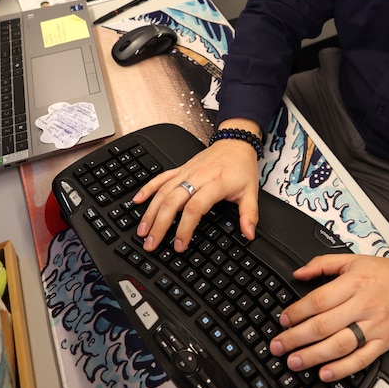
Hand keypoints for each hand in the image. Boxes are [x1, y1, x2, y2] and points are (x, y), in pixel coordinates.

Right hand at [133, 127, 259, 252]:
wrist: (235, 142)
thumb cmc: (241, 166)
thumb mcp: (251, 191)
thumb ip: (249, 215)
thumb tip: (249, 234)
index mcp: (214, 184)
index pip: (194, 208)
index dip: (185, 228)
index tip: (180, 245)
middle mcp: (196, 177)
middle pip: (172, 202)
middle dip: (159, 224)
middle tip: (151, 243)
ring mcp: (185, 172)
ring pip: (162, 192)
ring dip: (150, 212)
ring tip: (142, 230)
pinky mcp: (180, 168)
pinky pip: (160, 178)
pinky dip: (147, 189)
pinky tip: (137, 201)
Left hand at [270, 254, 388, 381]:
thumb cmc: (383, 273)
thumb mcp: (352, 260)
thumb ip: (322, 264)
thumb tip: (298, 274)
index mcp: (353, 283)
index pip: (319, 300)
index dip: (298, 312)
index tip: (283, 320)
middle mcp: (363, 306)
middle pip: (324, 325)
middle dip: (297, 338)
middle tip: (278, 346)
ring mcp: (374, 326)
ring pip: (340, 345)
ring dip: (314, 356)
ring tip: (294, 362)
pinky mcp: (384, 342)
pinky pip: (362, 359)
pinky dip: (342, 369)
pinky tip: (325, 373)